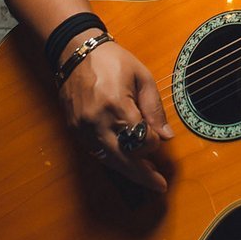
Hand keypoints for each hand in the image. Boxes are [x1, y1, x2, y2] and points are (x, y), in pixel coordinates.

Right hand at [59, 36, 174, 191]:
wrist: (76, 52)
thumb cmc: (111, 60)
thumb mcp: (142, 76)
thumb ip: (154, 108)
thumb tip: (165, 136)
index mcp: (116, 105)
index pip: (141, 139)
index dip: (153, 141)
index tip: (158, 136)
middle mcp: (97, 121)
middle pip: (123, 159)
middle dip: (143, 175)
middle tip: (159, 186)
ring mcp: (83, 128)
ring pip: (108, 160)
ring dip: (128, 171)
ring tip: (146, 178)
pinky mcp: (75, 130)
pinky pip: (96, 152)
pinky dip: (112, 159)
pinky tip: (125, 162)